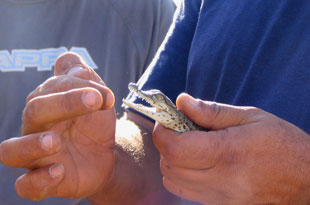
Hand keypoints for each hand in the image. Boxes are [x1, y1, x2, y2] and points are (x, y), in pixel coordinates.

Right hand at [0, 53, 115, 200]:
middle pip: (33, 111)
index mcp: (47, 104)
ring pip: (11, 151)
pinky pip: (26, 185)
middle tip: (94, 101)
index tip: (106, 96)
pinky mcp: (44, 181)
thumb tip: (71, 63)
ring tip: (54, 141)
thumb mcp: (97, 98)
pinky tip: (58, 171)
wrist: (107, 153)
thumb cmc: (95, 124)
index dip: (79, 86)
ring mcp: (36, 156)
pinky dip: (37, 180)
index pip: (52, 87)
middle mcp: (36, 128)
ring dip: (31, 145)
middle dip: (64, 103)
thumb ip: (84, 77)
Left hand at [153, 93, 309, 203]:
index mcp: (227, 153)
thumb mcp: (249, 118)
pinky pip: (187, 192)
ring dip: (172, 161)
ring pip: (173, 181)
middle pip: (169, 165)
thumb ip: (211, 112)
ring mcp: (220, 199)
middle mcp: (220, 181)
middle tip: (179, 130)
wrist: (306, 181)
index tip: (167, 120)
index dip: (163, 132)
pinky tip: (199, 163)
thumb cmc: (281, 144)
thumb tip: (182, 101)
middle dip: (166, 144)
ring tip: (190, 146)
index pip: (175, 148)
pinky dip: (183, 175)